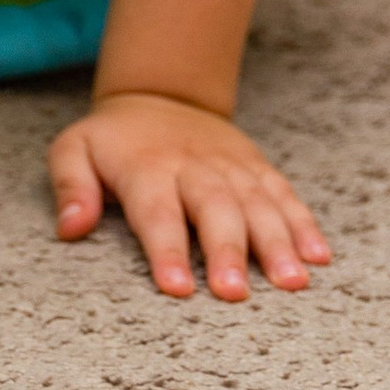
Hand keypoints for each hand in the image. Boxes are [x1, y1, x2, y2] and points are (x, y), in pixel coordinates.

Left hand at [49, 89, 330, 302]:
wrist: (160, 94)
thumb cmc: (112, 140)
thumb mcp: (74, 149)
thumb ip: (70, 185)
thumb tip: (70, 227)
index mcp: (146, 167)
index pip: (157, 213)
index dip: (167, 251)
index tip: (177, 289)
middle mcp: (194, 166)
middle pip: (214, 208)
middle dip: (227, 250)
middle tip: (235, 294)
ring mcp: (231, 165)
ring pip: (258, 203)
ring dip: (277, 243)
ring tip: (292, 283)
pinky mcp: (257, 167)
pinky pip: (284, 194)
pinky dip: (303, 224)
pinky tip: (319, 257)